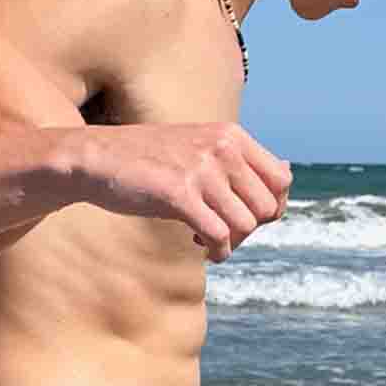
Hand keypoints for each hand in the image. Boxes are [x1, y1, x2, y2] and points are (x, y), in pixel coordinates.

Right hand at [75, 123, 290, 261]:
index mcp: (230, 134)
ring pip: (246, 225)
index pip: (282, 179)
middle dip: (249, 229)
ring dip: (231, 242)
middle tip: (223, 231)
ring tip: (207, 238)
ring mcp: (201, 170)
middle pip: (266, 207)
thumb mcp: (200, 145)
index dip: (271, 207)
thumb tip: (290, 173)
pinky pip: (219, 236)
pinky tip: (199, 246)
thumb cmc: (148, 158)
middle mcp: (222, 148)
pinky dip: (216, 251)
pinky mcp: (179, 194)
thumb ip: (240, 158)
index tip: (244, 215)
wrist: (95, 158)